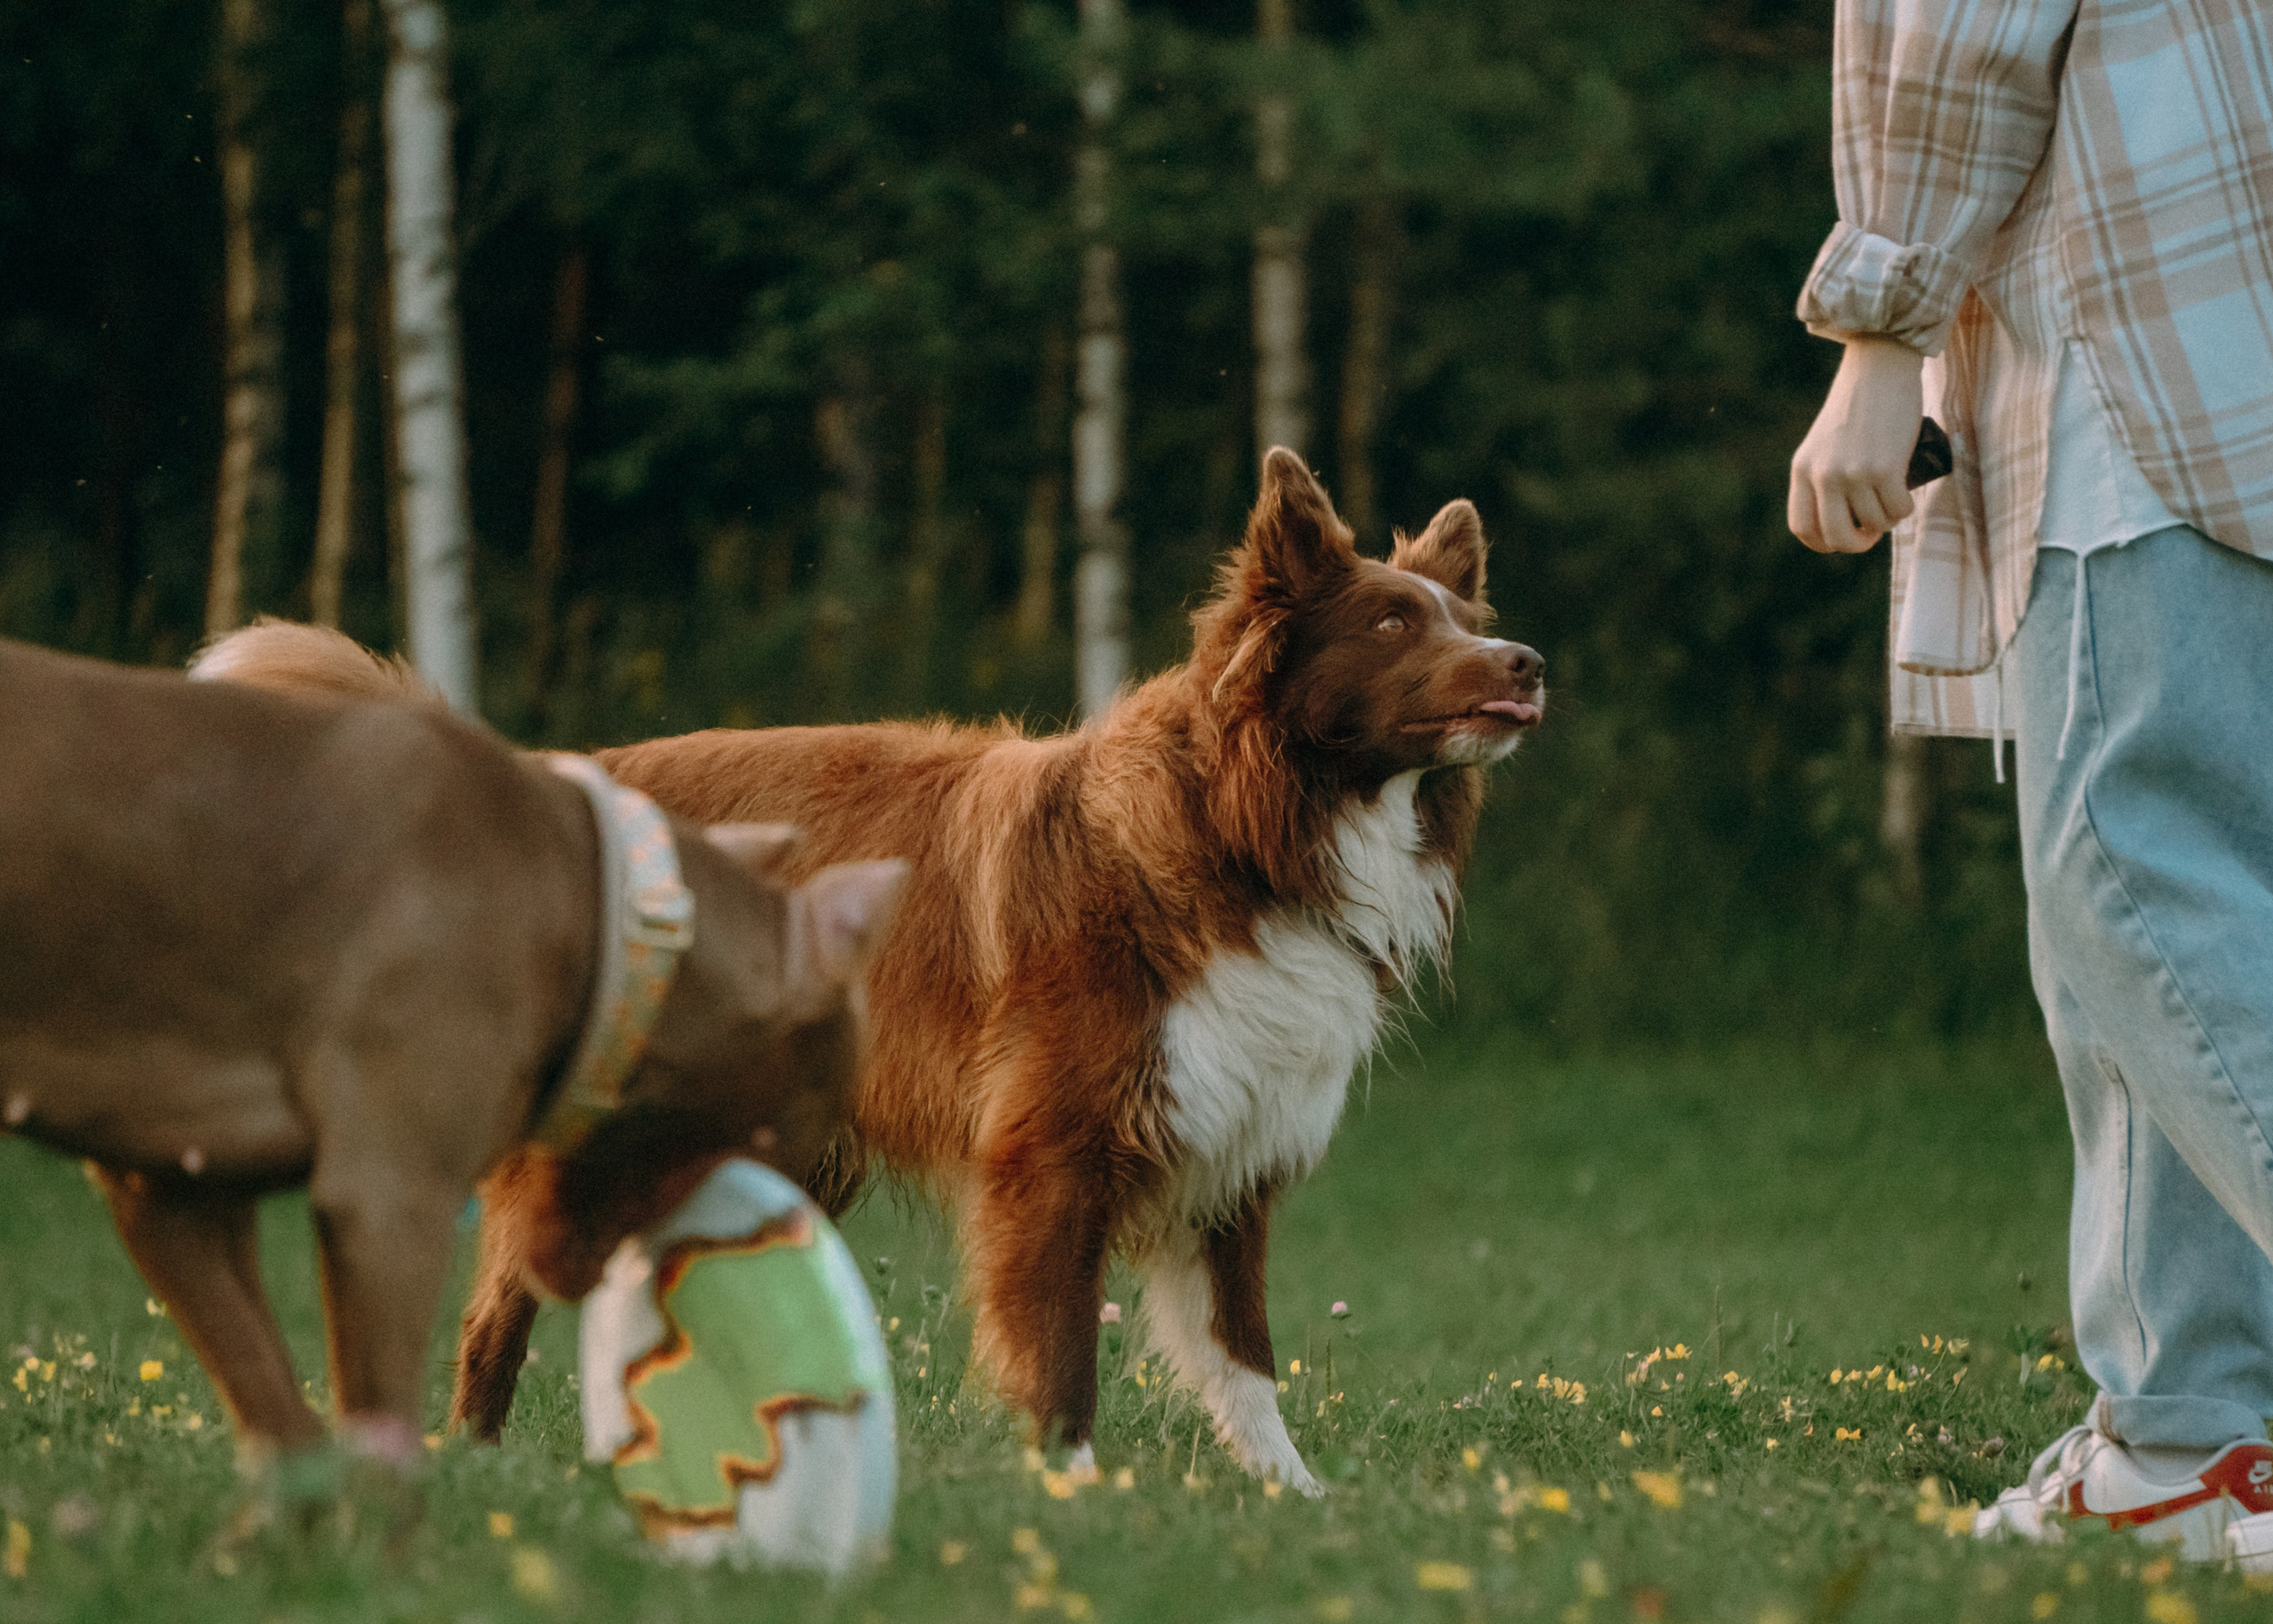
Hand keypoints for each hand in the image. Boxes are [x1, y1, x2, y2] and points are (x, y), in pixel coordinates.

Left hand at [1788, 336, 1925, 552]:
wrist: (1878, 368)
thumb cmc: (1857, 406)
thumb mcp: (1824, 444)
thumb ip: (1822, 476)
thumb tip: (1843, 520)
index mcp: (1802, 470)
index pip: (1802, 527)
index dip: (1823, 542)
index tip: (1841, 539)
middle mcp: (1823, 475)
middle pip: (1836, 536)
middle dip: (1857, 543)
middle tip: (1871, 533)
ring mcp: (1853, 473)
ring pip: (1874, 523)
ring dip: (1887, 520)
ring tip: (1892, 501)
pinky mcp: (1884, 468)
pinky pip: (1897, 510)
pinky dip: (1904, 510)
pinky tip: (1904, 498)